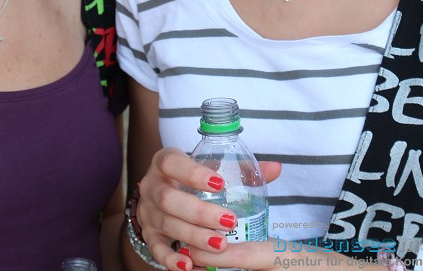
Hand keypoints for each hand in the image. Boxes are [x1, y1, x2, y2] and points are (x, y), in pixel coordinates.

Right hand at [136, 147, 280, 270]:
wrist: (163, 194)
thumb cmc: (193, 179)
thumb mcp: (210, 168)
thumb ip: (241, 169)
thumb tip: (275, 169)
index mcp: (165, 162)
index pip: (172, 163)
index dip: (193, 173)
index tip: (220, 184)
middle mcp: (151, 186)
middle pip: (169, 198)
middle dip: (200, 212)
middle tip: (230, 222)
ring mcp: (147, 212)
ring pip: (167, 224)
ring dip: (194, 236)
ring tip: (220, 245)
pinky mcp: (148, 235)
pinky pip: (156, 249)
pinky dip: (172, 260)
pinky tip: (190, 266)